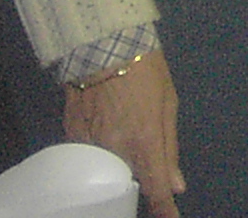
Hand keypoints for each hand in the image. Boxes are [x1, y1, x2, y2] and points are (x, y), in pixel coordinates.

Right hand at [62, 49, 182, 217]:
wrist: (105, 45)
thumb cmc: (146, 72)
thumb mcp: (168, 105)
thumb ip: (170, 149)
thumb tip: (176, 186)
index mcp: (145, 142)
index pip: (154, 189)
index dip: (164, 209)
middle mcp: (115, 150)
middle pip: (127, 182)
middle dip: (136, 178)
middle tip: (140, 153)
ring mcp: (89, 146)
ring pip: (104, 171)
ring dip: (115, 164)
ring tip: (121, 137)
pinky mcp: (70, 138)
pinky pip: (86, 157)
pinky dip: (97, 153)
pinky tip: (103, 134)